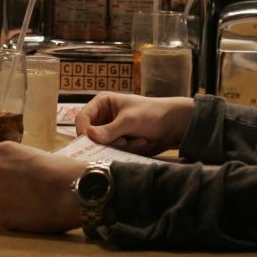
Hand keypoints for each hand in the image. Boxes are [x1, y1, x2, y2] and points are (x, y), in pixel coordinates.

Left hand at [0, 141, 84, 232]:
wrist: (75, 191)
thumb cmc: (63, 169)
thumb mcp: (38, 155)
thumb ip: (21, 164)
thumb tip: (20, 174)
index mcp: (1, 151)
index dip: (9, 169)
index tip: (21, 174)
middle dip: (2, 185)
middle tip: (23, 190)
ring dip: (2, 201)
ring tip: (24, 204)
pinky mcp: (2, 217)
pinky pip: (3, 217)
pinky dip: (14, 218)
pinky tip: (31, 215)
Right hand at [75, 93, 194, 155]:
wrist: (174, 125)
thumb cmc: (152, 113)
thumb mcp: (130, 120)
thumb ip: (110, 130)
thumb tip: (88, 135)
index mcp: (102, 103)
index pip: (82, 118)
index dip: (83, 131)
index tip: (90, 142)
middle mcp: (103, 117)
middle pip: (90, 136)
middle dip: (108, 142)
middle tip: (124, 141)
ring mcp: (111, 131)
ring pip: (103, 147)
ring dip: (121, 146)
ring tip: (138, 139)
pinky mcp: (119, 143)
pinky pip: (114, 152)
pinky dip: (128, 150)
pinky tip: (142, 142)